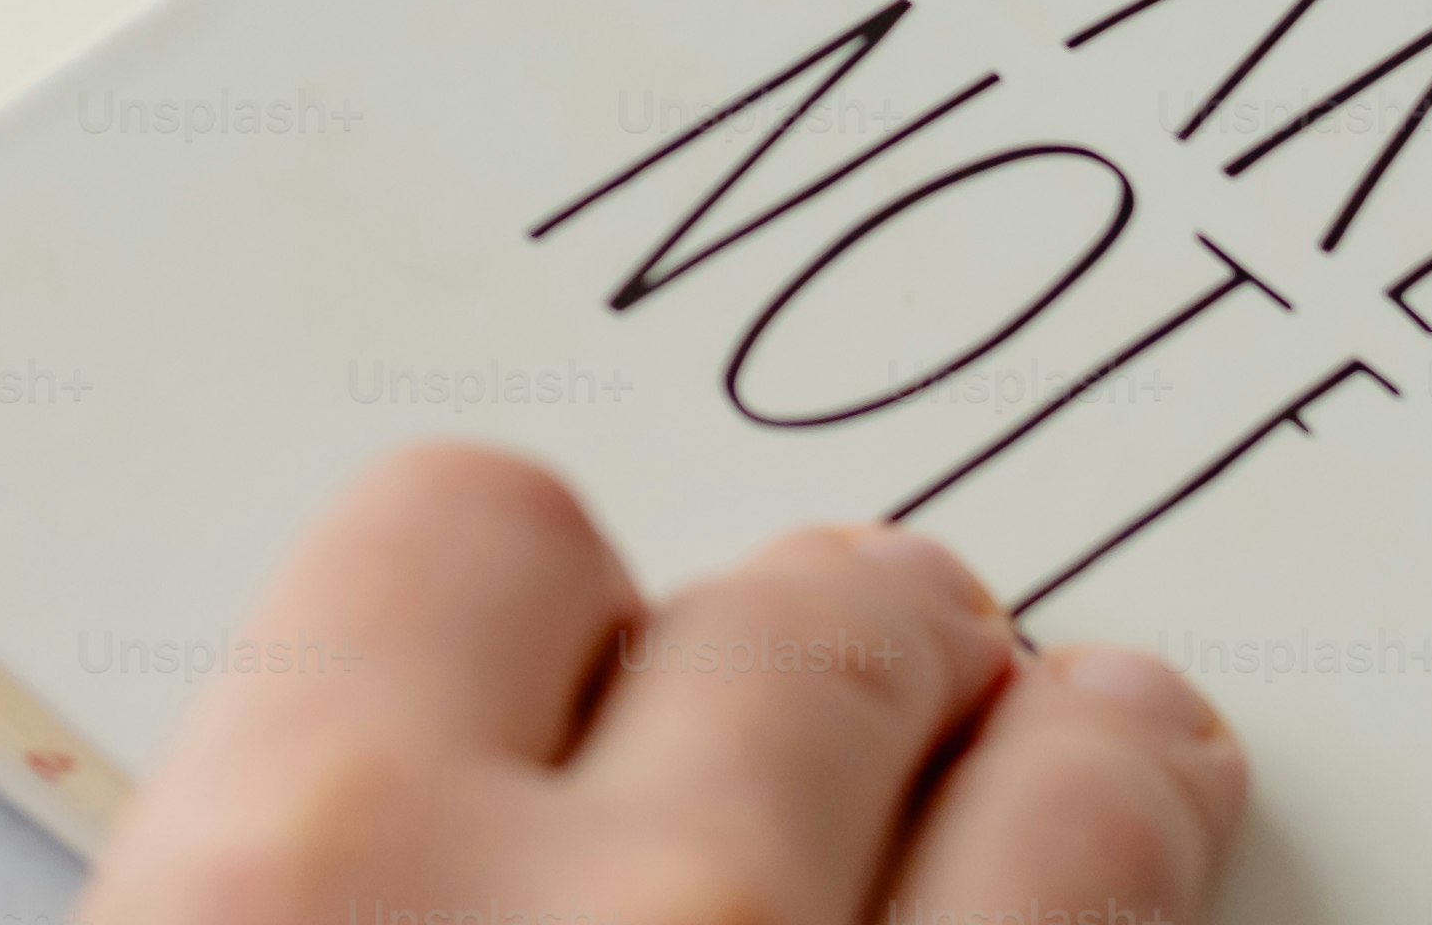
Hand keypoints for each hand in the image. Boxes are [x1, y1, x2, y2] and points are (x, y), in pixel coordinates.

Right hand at [82, 447, 1248, 924]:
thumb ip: (269, 888)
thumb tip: (359, 809)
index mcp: (301, 882)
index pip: (468, 544)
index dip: (532, 593)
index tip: (571, 630)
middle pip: (788, 633)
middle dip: (845, 638)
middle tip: (890, 639)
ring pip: (1053, 793)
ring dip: (1080, 753)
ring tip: (1116, 730)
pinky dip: (1143, 885)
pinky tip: (1162, 854)